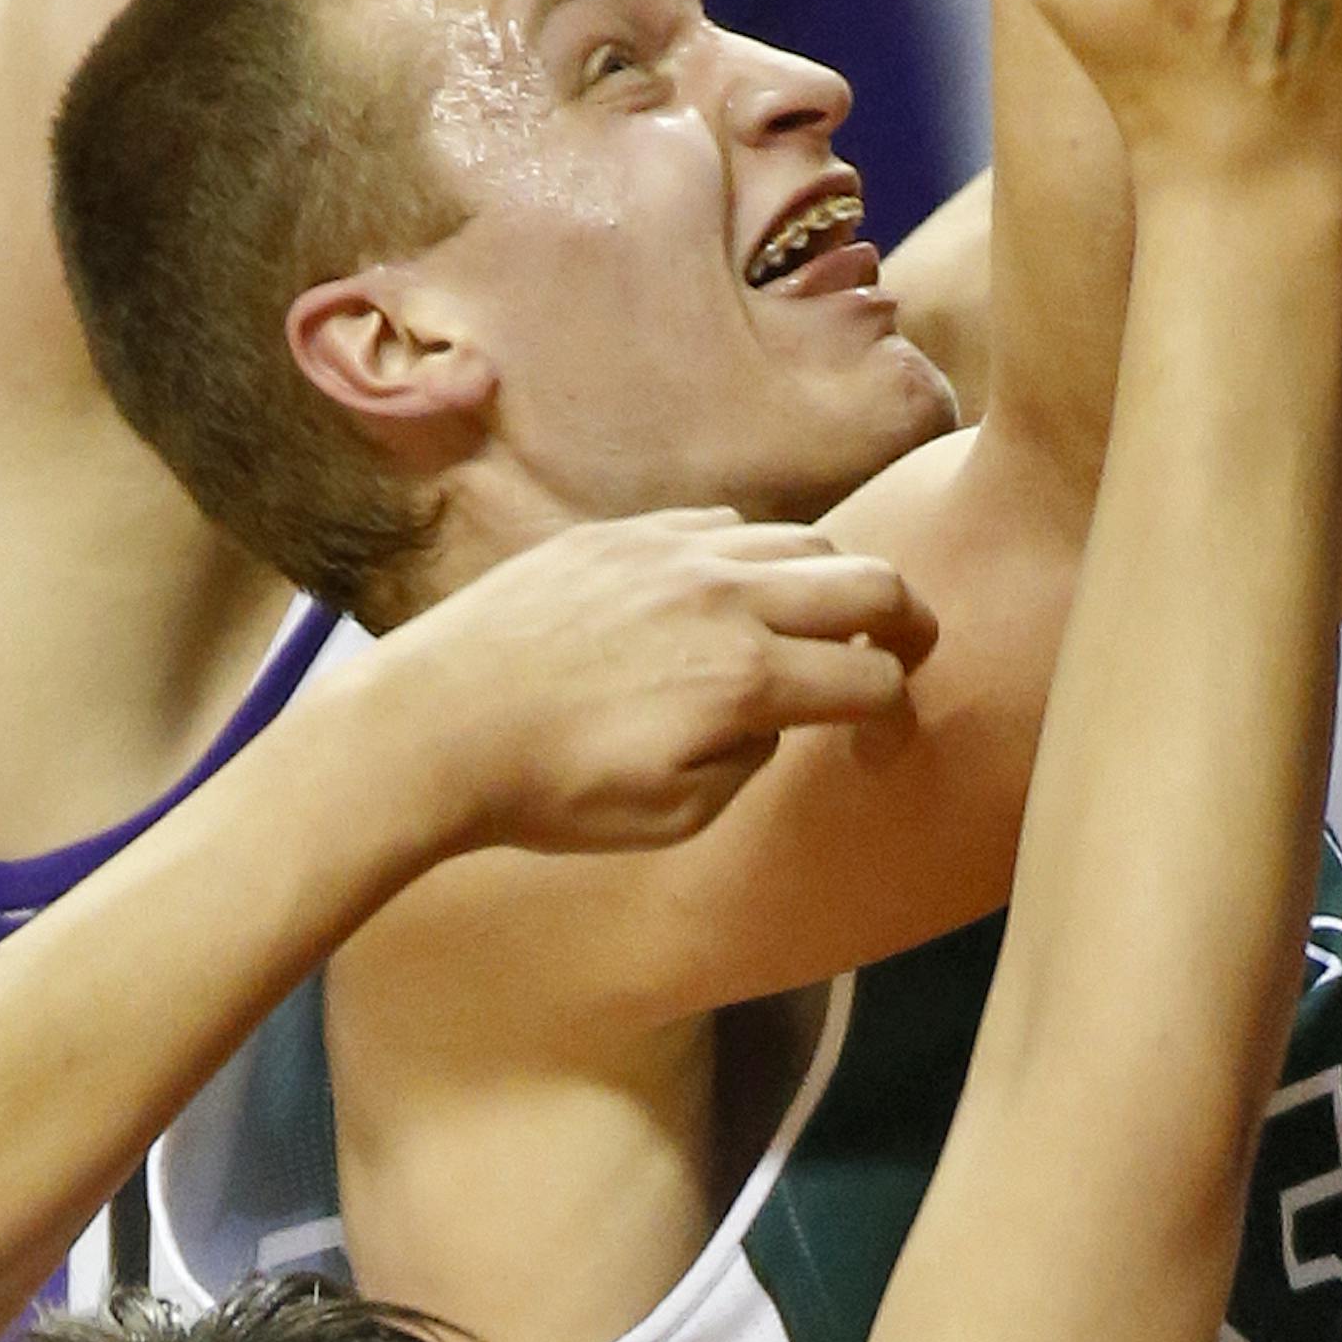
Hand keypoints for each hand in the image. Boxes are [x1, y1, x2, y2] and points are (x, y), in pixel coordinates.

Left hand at [387, 506, 937, 851]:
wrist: (432, 723)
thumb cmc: (548, 790)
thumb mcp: (671, 817)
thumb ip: (750, 758)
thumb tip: (774, 713)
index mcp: (742, 678)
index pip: (873, 679)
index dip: (897, 715)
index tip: (883, 739)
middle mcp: (723, 597)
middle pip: (868, 580)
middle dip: (909, 618)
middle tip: (909, 647)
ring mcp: (672, 550)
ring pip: (801, 541)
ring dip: (832, 581)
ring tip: (824, 619)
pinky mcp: (623, 530)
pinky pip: (724, 524)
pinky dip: (754, 556)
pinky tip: (733, 592)